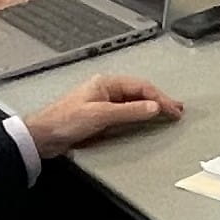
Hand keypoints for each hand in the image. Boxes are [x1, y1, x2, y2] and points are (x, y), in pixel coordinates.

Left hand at [25, 73, 181, 157]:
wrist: (43, 136)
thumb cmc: (64, 121)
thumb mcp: (100, 115)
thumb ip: (130, 111)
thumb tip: (153, 107)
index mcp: (106, 83)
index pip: (141, 87)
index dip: (160, 98)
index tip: (173, 110)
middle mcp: (106, 90)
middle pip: (140, 93)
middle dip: (160, 100)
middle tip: (177, 110)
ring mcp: (103, 103)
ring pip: (134, 102)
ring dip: (151, 108)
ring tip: (167, 114)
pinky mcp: (100, 116)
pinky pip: (126, 113)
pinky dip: (140, 115)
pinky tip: (146, 120)